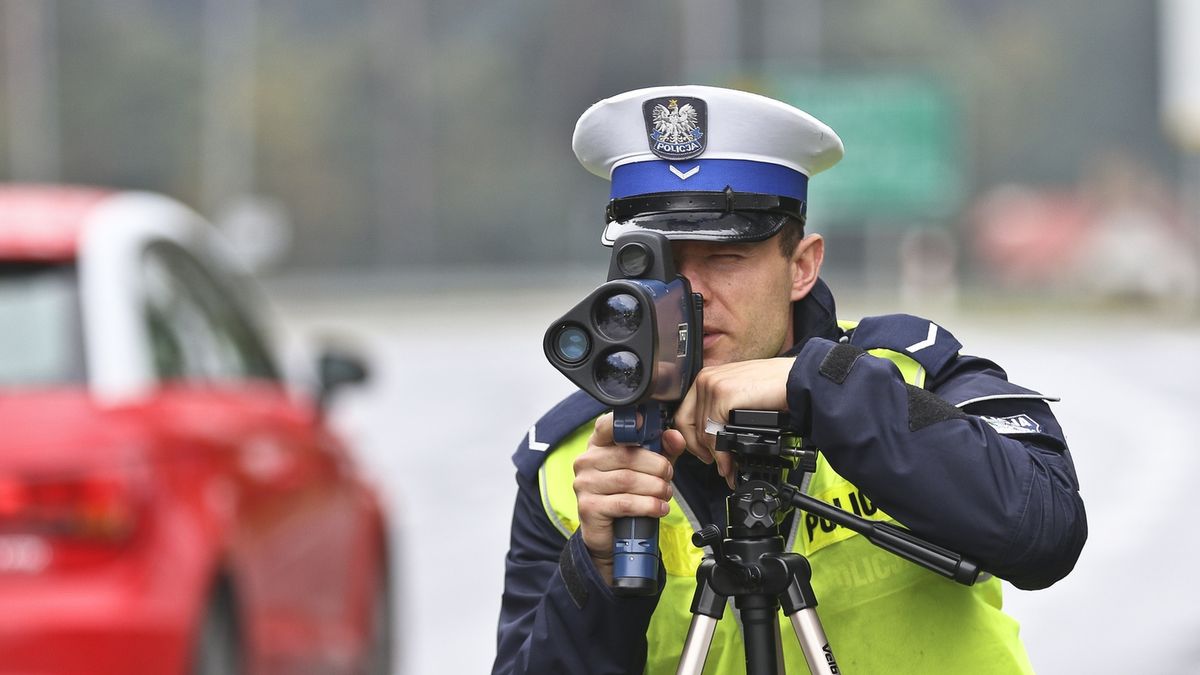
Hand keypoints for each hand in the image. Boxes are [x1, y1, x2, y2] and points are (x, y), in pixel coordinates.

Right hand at [573, 412, 682, 583]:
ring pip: (628, 479)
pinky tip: (659, 508)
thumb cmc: (628, 495)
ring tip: (665, 494)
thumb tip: (675, 436)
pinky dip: (647, 505)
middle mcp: (586, 461)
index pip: (606, 425)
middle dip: (656, 466)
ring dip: (655, 488)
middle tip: (668, 477)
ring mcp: (584, 484)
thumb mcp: (649, 469)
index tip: (644, 423)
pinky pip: (624, 502)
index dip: (626, 423)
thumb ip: (663, 450)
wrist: (611, 536)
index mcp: (598, 445)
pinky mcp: (589, 507)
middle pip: (627, 455)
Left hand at [663, 357, 794, 488]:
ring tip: (727, 467)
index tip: (704, 453)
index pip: (685, 414)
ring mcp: (713, 385)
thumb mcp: (741, 398)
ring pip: (701, 431)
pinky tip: (730, 461)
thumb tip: (713, 441)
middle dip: (699, 450)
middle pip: (685, 424)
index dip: (692, 439)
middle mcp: (706, 379)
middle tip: (716, 463)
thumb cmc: (777, 389)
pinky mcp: (723, 394)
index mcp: (708, 378)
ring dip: (714, 456)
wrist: (800, 380)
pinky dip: (721, 452)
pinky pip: (713, 432)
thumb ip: (722, 413)